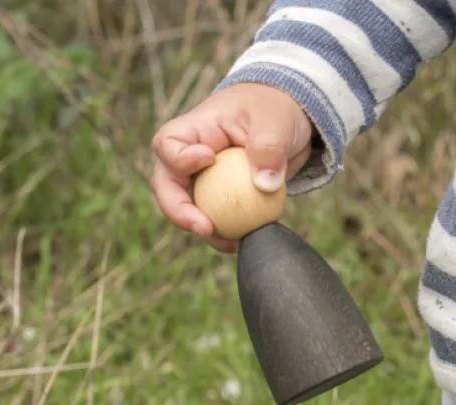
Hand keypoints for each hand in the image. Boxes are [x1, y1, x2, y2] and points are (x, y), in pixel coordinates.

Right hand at [151, 83, 313, 252]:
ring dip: (205, 230)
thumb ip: (269, 147)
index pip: (168, 144)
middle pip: (167, 185)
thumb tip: (265, 185)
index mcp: (195, 129)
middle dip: (178, 211)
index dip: (179, 158)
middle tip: (205, 228)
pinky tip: (245, 241)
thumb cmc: (275, 110)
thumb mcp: (276, 121)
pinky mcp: (220, 197)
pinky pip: (216, 218)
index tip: (208, 160)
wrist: (289, 119)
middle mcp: (190, 156)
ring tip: (232, 243)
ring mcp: (203, 179)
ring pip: (189, 209)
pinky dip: (227, 233)